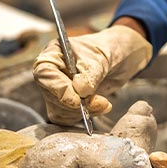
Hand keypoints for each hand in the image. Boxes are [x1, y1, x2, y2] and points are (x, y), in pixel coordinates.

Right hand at [33, 24, 151, 124]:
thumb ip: (90, 74)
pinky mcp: (66, 103)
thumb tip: (80, 91)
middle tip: (102, 102)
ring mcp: (57, 89)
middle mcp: (50, 73)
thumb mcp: (102, 58)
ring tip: (104, 103)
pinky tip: (100, 107)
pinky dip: (85, 116)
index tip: (77, 101)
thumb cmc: (109, 49)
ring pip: (60, 111)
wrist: (121, 57)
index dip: (60, 90)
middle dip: (78, 104)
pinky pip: (68, 118)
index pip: (45, 75)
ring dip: (84, 112)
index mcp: (53, 55)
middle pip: (53, 97)